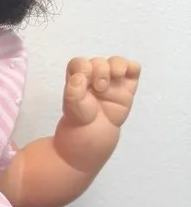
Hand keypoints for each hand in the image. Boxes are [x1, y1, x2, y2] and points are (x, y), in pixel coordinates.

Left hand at [55, 55, 140, 174]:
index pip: (79, 63)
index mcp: (76, 81)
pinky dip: (132, 68)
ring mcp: (112, 83)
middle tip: (100, 88)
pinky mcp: (127, 89)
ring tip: (116, 76)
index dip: (83, 67)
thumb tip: (79, 77)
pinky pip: (133, 72)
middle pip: (98, 62)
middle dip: (100, 70)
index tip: (84, 82)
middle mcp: (93, 79)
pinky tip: (128, 74)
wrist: (92, 144)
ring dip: (117, 65)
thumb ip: (73, 95)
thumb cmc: (78, 128)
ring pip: (117, 62)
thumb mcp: (72, 113)